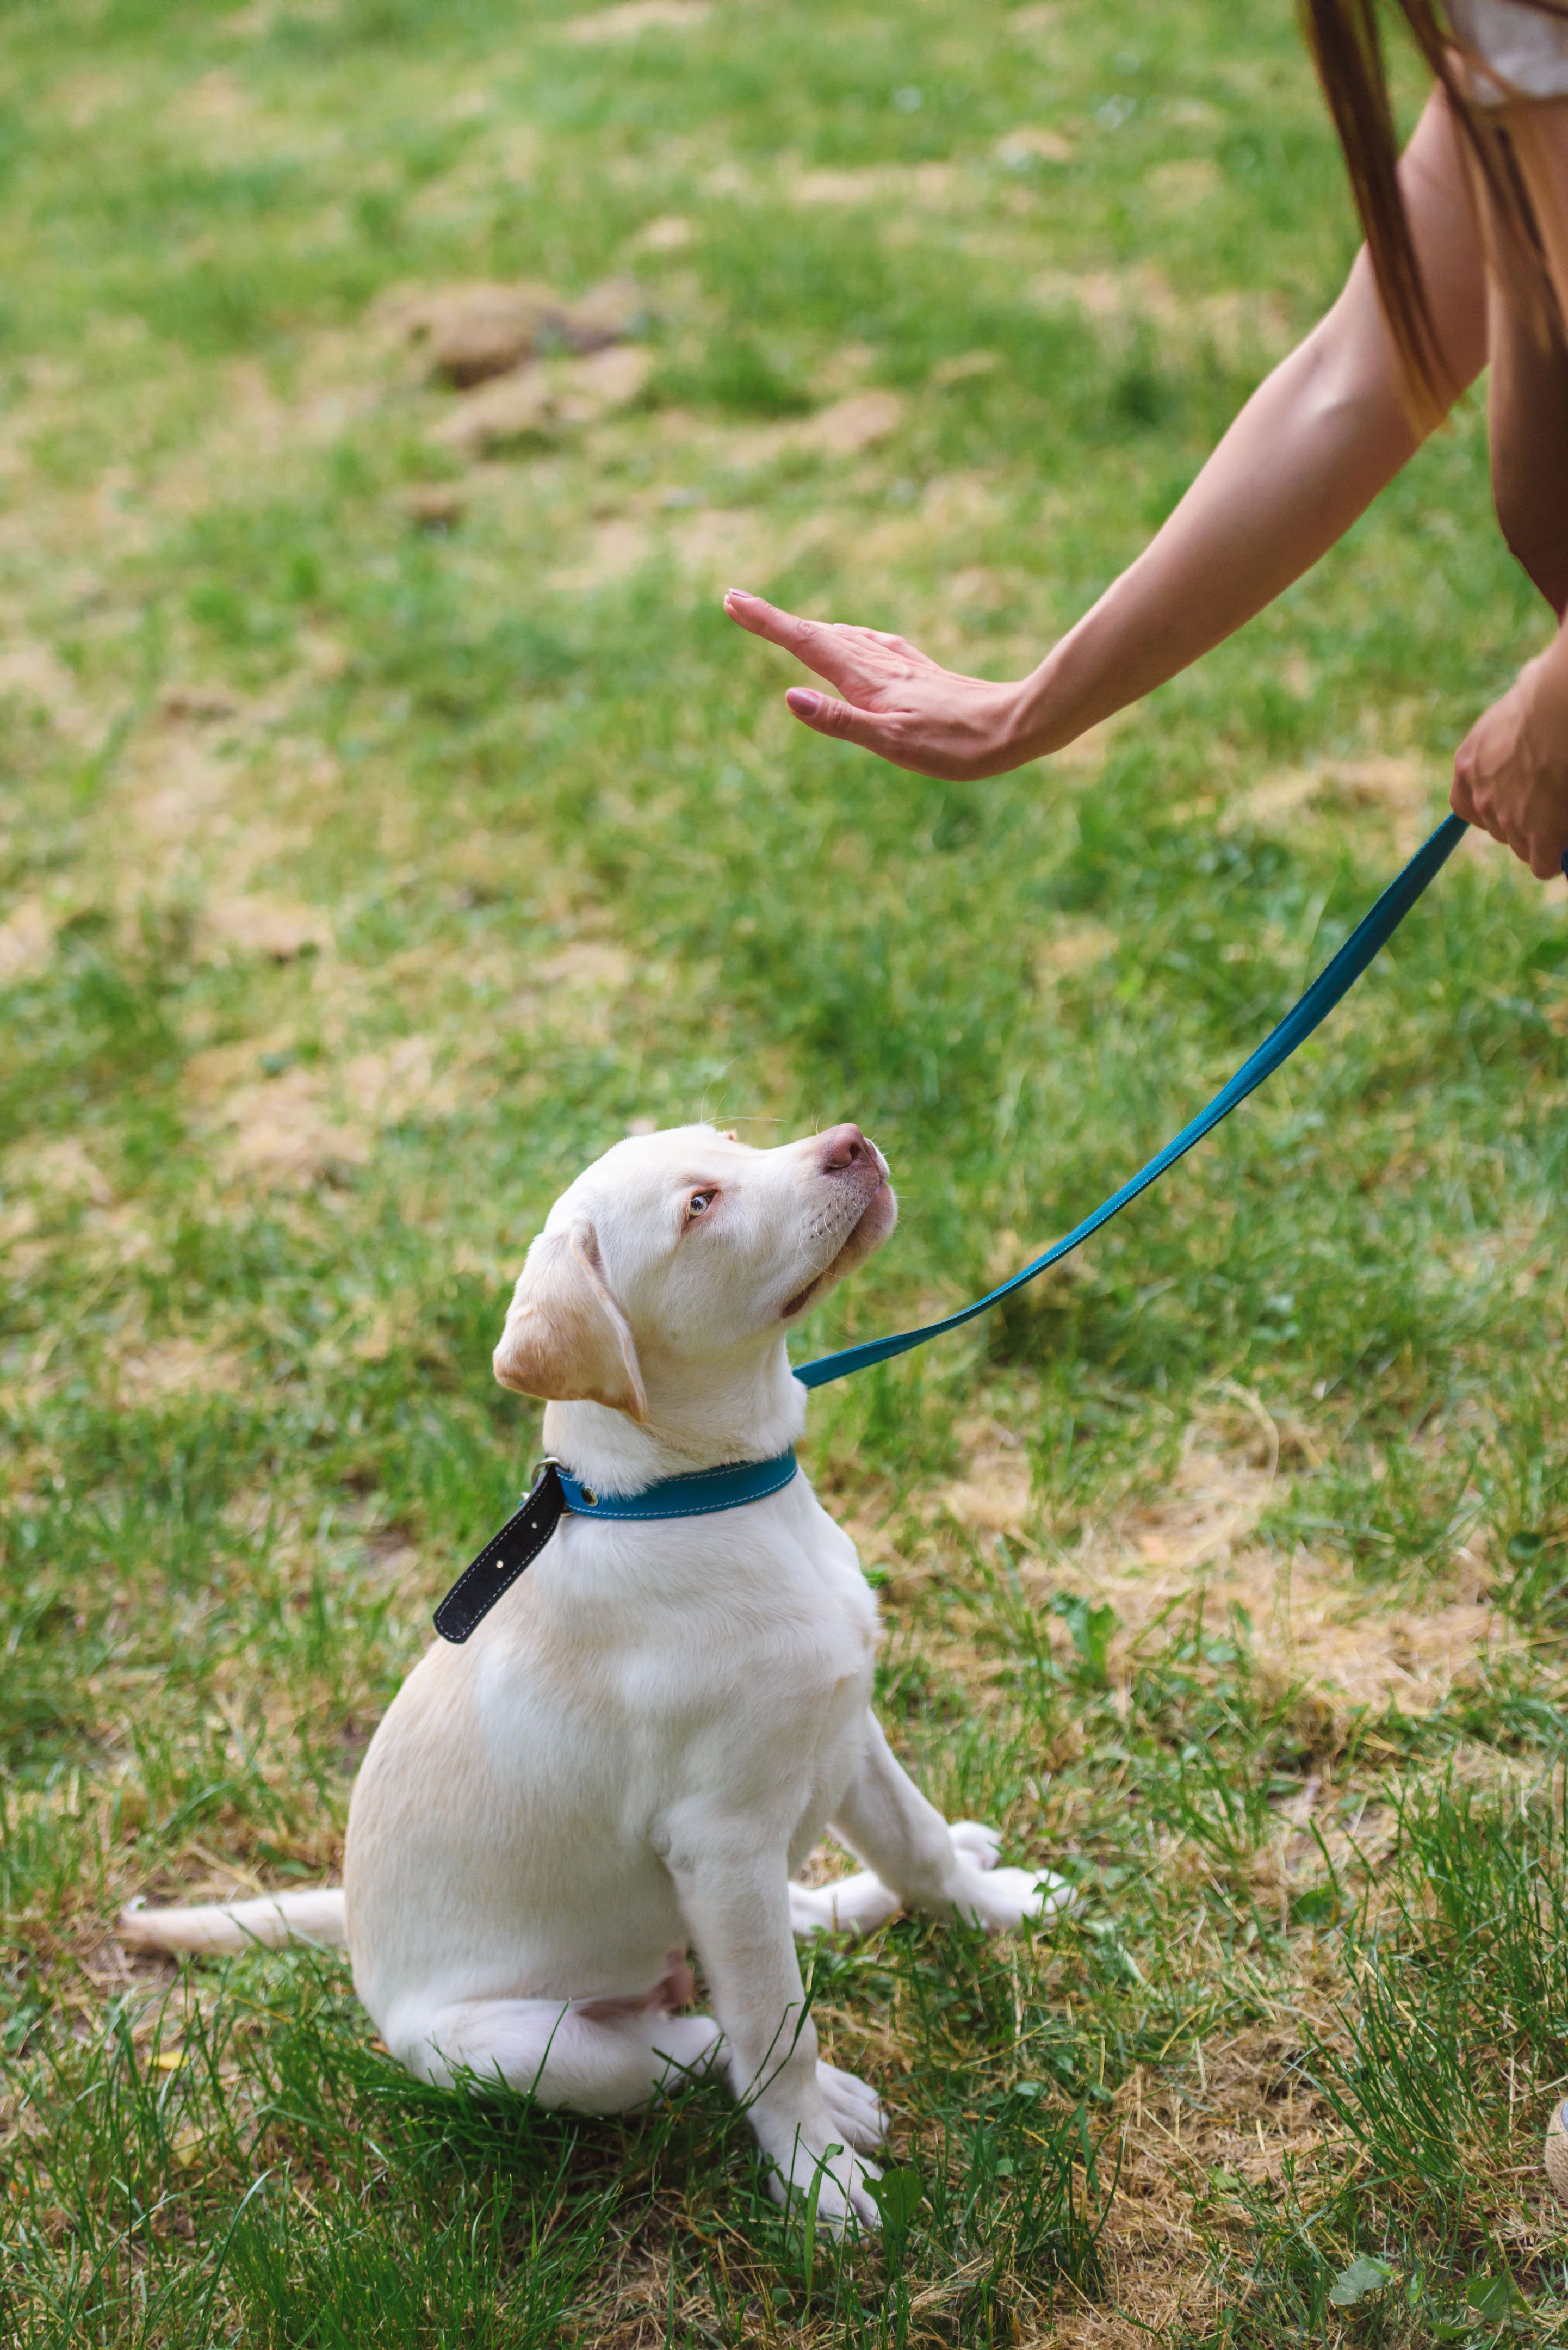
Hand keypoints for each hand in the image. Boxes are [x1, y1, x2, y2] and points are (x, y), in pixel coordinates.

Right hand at [723, 588, 1041, 779]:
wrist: (1019, 726)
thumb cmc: (957, 746)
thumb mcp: (893, 743)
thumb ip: (841, 721)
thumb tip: (791, 696)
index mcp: (868, 681)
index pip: (806, 644)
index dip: (767, 622)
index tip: (733, 599)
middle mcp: (882, 666)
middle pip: (819, 635)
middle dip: (778, 621)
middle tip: (739, 604)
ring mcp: (904, 667)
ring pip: (847, 638)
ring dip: (811, 629)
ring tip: (786, 624)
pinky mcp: (924, 674)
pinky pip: (877, 646)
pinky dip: (852, 638)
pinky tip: (860, 640)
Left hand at [1451, 636, 1567, 878]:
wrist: (1561, 705)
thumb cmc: (1550, 688)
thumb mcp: (1519, 699)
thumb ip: (1516, 719)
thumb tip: (1530, 683)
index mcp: (1469, 763)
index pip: (1467, 806)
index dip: (1494, 810)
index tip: (1515, 806)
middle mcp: (1482, 795)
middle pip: (1500, 828)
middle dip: (1525, 823)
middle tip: (1553, 809)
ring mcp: (1509, 817)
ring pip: (1524, 847)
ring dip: (1543, 840)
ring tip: (1562, 823)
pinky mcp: (1541, 834)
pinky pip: (1545, 864)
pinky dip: (1557, 860)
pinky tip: (1565, 850)